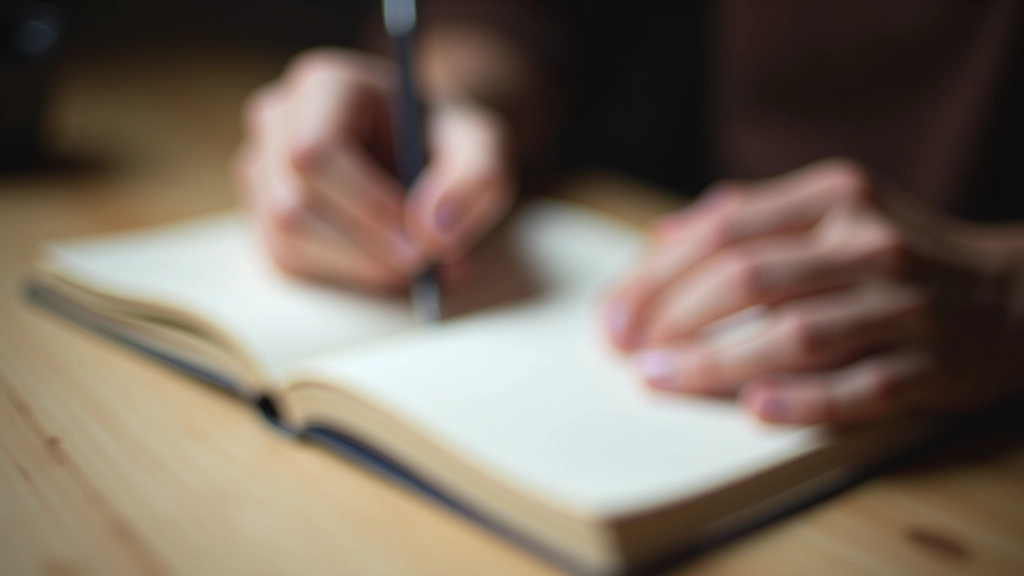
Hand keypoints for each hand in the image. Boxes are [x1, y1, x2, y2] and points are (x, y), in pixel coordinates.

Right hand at [234, 49, 512, 288]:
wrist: (422, 148)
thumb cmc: (446, 140)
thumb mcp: (483, 146)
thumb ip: (475, 178)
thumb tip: (433, 233)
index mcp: (326, 84)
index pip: (314, 152)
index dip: (367, 207)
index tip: (422, 240)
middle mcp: (278, 119)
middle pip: (294, 204)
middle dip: (367, 248)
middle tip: (428, 265)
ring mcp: (260, 167)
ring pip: (286, 239)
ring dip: (359, 267)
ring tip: (421, 265)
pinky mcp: (261, 213)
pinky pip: (287, 260)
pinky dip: (345, 275)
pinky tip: (390, 265)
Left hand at [607, 159, 1023, 424]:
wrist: (1013, 294)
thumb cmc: (898, 253)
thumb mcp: (830, 209)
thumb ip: (749, 215)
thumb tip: (662, 237)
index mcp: (834, 198)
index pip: (723, 231)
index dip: (656, 275)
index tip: (614, 313)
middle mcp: (868, 244)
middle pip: (748, 278)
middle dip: (672, 317)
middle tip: (625, 351)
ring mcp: (905, 305)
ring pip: (796, 333)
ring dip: (716, 360)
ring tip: (660, 377)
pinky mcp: (932, 366)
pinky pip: (862, 387)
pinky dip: (806, 401)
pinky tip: (755, 408)